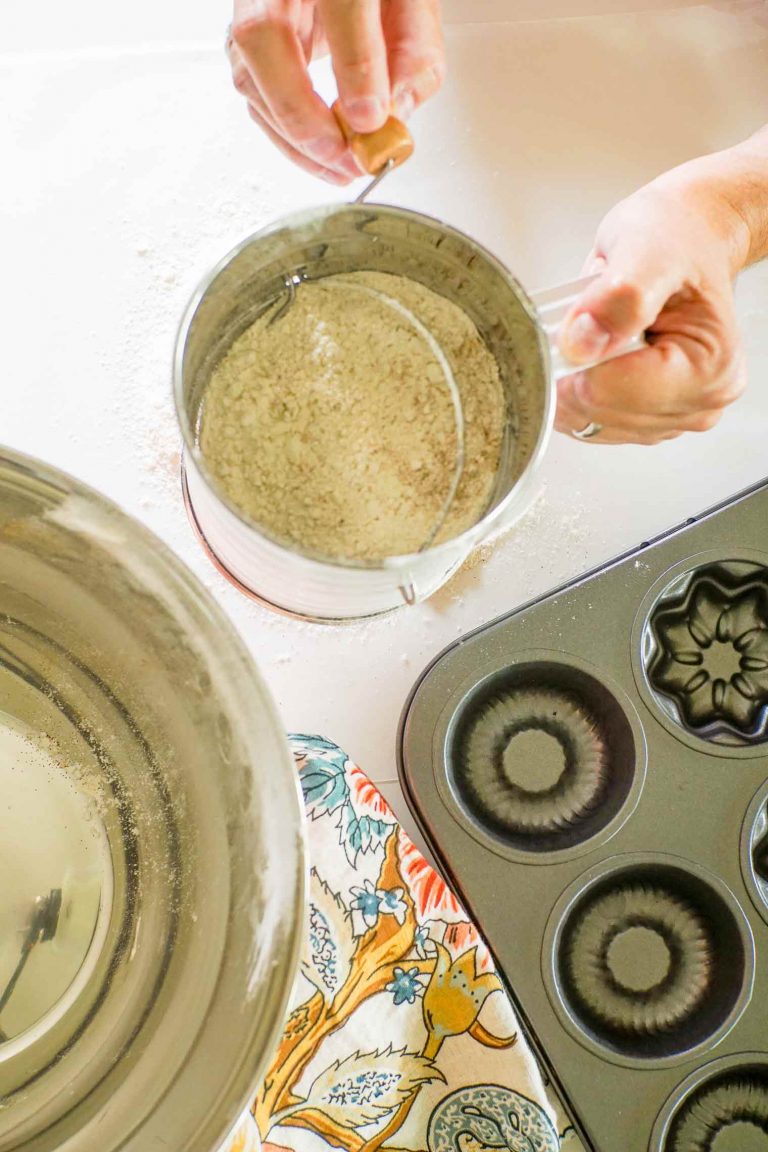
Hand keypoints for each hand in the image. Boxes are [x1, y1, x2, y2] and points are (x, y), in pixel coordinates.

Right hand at [228, 0, 444, 183]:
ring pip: (248, 74)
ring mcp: (252, 8)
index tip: (373, 118)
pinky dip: (289, 135)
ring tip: (341, 167)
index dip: (356, 65)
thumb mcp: (411, 5)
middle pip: (262, 35)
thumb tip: (397, 112)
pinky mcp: (245, 42)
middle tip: (344, 153)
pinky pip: (255, 92)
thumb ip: (414, 51)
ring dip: (294, 137)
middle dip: (302, 112)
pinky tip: (323, 155)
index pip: (341, 4)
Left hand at [555, 160, 750, 445]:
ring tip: (602, 328)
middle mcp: (698, 404)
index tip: (576, 318)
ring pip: (583, 420)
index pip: (610, 391)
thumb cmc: (678, 237)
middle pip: (594, 410)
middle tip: (593, 313)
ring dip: (573, 373)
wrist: (689, 236)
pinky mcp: (644, 420)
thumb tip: (580, 344)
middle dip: (575, 362)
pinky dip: (574, 385)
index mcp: (708, 369)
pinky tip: (595, 350)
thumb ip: (617, 297)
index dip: (575, 357)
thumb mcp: (646, 248)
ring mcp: (671, 417)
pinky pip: (583, 419)